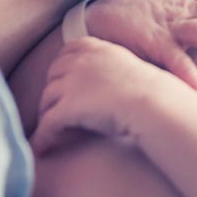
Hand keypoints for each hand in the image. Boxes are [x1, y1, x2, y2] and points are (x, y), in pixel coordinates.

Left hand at [30, 36, 159, 154]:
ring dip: (46, 114)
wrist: (155, 103)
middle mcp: (80, 61)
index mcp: (97, 48)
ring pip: (46, 99)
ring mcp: (72, 83)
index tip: (61, 79)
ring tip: (49, 130)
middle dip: (52, 90)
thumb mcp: (130, 67)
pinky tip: (43, 148)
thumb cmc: (153, 92)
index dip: (61, 67)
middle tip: (54, 107)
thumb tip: (110, 82)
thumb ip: (112, 67)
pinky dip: (42, 137)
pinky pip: (47, 124)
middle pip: (53, 74)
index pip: (67, 51)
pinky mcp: (68, 108)